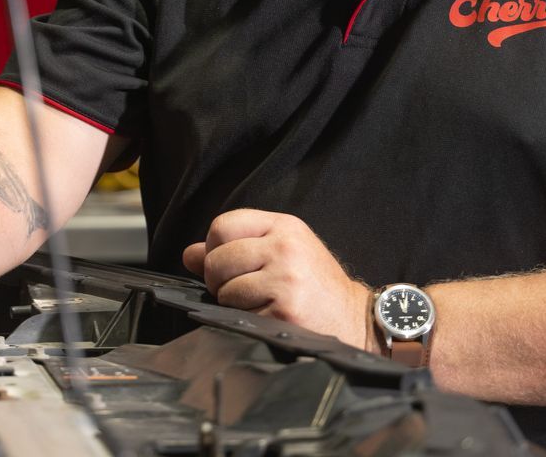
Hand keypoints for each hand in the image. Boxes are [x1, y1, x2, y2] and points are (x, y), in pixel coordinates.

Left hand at [182, 209, 373, 348]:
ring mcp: (285, 279)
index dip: (214, 247)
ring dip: (232, 303)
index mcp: (283, 227)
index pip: (222, 225)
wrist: (356, 319)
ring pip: (225, 290)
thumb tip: (189, 254)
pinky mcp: (284, 310)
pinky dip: (247, 320)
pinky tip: (269, 316)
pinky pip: (240, 314)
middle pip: (217, 259)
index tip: (225, 262)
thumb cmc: (315, 284)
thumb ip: (234, 247)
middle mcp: (285, 248)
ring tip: (259, 302)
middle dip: (218, 279)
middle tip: (237, 288)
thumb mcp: (281, 252)